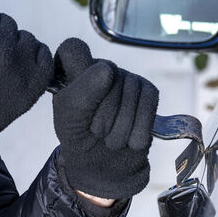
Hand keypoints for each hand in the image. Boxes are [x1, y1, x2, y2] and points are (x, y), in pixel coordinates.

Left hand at [52, 38, 158, 198]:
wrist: (106, 167)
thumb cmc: (81, 139)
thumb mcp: (68, 122)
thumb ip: (80, 95)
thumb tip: (107, 69)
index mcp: (74, 70)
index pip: (73, 49)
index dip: (75, 71)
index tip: (75, 100)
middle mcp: (101, 68)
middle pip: (105, 79)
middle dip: (101, 116)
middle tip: (95, 132)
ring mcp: (126, 78)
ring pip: (129, 93)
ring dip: (120, 128)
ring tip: (112, 139)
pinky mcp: (148, 91)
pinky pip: (148, 105)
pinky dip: (139, 130)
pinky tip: (130, 139)